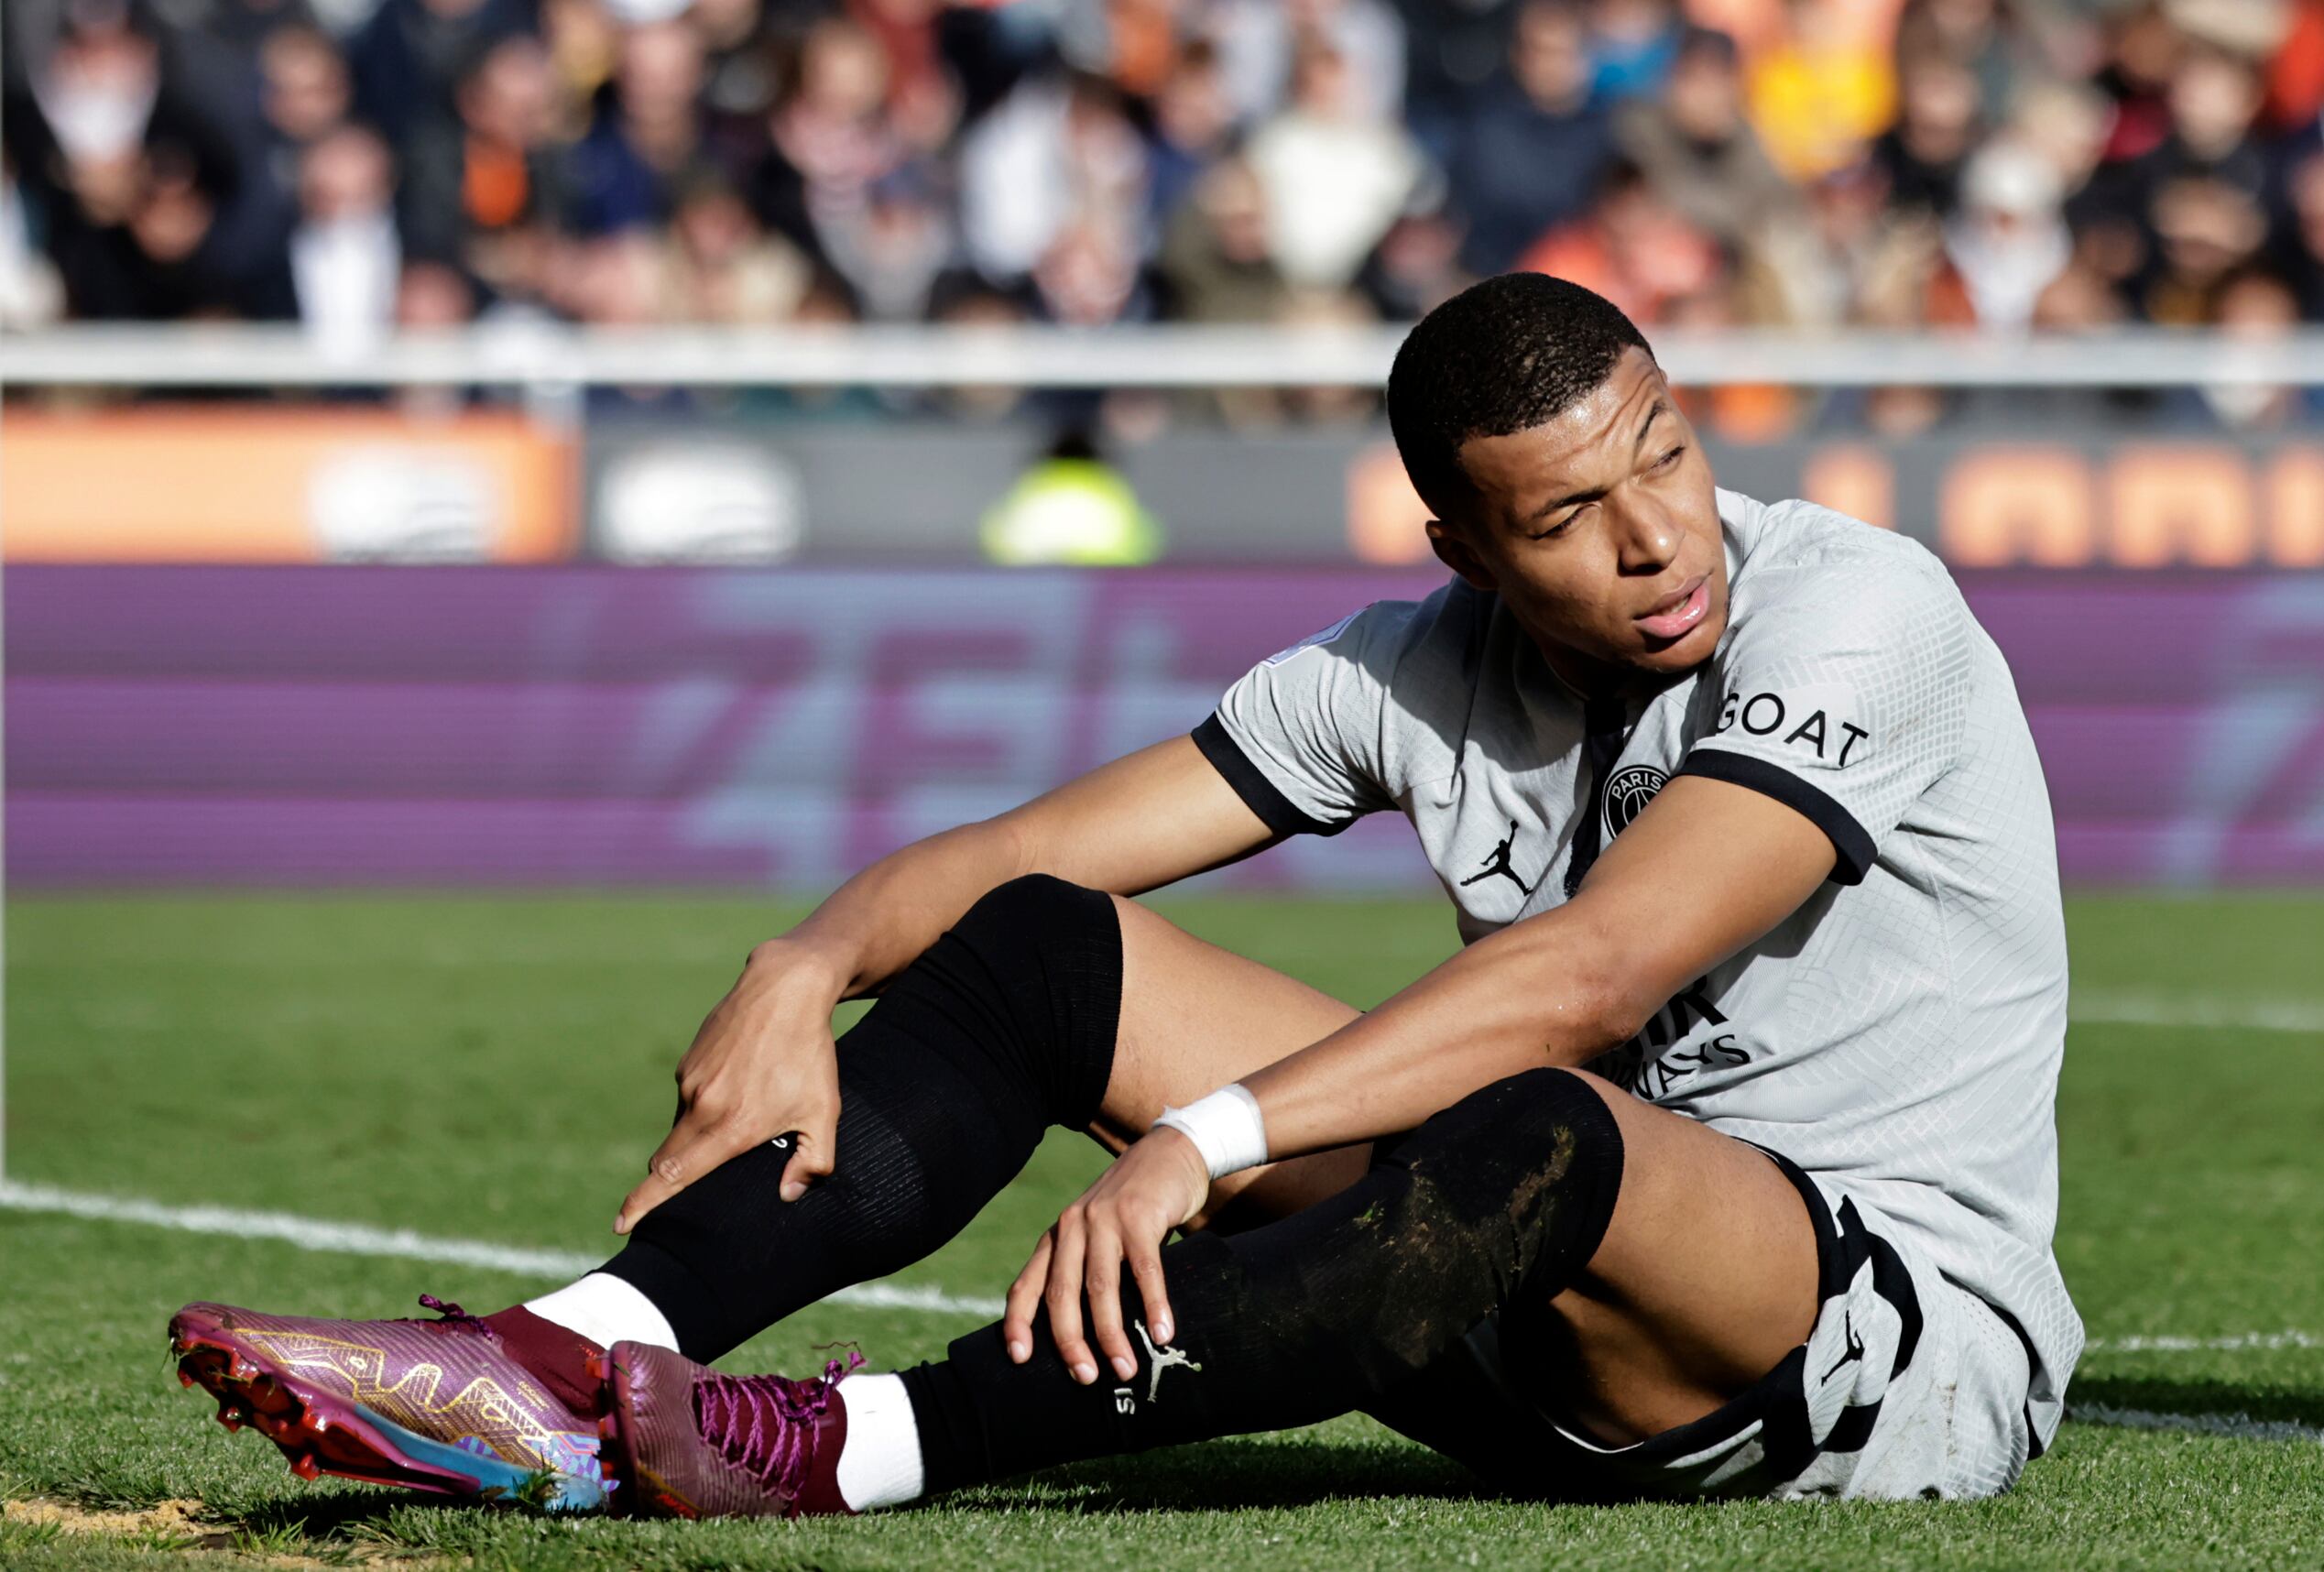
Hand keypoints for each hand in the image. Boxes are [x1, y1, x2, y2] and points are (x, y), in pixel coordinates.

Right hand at [614, 941, 846, 1233]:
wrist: (785, 987)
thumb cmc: (809, 1053)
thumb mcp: (825, 1111)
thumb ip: (814, 1161)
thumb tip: (788, 1195)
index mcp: (729, 1127)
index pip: (674, 1176)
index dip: (644, 1204)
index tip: (621, 1224)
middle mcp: (701, 1106)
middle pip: (668, 1159)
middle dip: (667, 1181)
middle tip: (680, 1193)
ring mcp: (690, 1079)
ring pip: (683, 1125)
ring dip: (698, 1136)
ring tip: (739, 1120)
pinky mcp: (690, 1059)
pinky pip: (690, 1096)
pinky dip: (705, 1105)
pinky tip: (738, 1088)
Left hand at [1003, 1127, 1210, 1384]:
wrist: (1169, 1152)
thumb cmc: (1135, 1206)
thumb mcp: (1098, 1233)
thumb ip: (1088, 1269)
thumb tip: (1087, 1337)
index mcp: (1057, 1237)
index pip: (1027, 1285)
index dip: (1018, 1323)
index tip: (1020, 1359)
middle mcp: (1073, 1227)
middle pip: (1063, 1293)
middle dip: (1071, 1341)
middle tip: (1085, 1378)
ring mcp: (1105, 1219)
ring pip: (1100, 1287)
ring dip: (1111, 1334)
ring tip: (1125, 1368)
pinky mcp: (1140, 1216)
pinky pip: (1145, 1269)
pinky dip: (1153, 1304)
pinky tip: (1162, 1332)